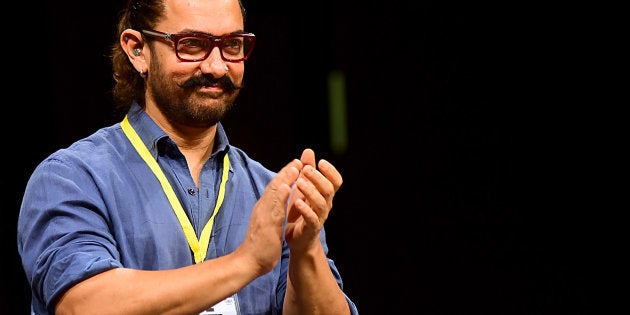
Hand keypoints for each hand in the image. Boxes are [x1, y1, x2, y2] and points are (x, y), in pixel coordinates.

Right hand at [237, 158, 301, 274]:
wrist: (248, 262)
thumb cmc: (260, 246)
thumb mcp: (269, 225)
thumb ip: (273, 213)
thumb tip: (279, 205)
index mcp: (264, 208)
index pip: (275, 189)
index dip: (285, 176)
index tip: (296, 166)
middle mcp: (263, 208)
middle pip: (275, 186)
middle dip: (287, 172)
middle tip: (298, 160)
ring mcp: (264, 215)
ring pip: (275, 193)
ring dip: (286, 178)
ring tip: (296, 167)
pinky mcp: (267, 224)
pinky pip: (275, 208)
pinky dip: (282, 196)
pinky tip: (288, 187)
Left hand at [285, 149, 342, 251]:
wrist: (298, 239)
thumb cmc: (301, 210)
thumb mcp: (303, 187)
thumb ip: (307, 170)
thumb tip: (308, 151)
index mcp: (325, 194)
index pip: (336, 181)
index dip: (331, 171)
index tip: (320, 162)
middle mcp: (326, 205)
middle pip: (328, 189)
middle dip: (318, 178)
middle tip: (307, 169)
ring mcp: (320, 217)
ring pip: (321, 203)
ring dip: (310, 191)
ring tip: (299, 183)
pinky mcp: (311, 228)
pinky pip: (312, 218)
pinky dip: (305, 209)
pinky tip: (297, 202)